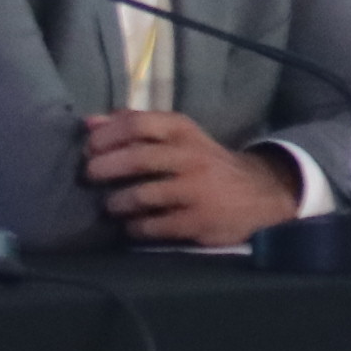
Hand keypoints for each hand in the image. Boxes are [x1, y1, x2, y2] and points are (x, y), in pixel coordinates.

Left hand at [80, 112, 301, 246]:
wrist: (261, 193)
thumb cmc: (205, 163)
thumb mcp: (180, 137)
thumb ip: (137, 126)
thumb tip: (89, 123)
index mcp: (184, 132)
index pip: (138, 124)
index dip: (105, 137)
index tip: (89, 149)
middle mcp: (191, 157)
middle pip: (137, 158)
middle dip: (103, 168)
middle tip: (90, 177)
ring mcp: (196, 190)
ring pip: (140, 195)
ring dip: (115, 203)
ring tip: (112, 206)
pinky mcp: (197, 221)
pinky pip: (151, 226)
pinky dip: (134, 227)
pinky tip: (134, 225)